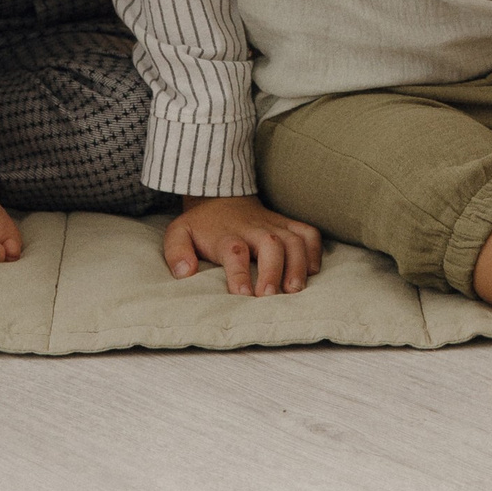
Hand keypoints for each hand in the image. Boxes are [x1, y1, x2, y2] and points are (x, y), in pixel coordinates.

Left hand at [161, 196, 323, 296]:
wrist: (221, 195)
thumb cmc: (202, 224)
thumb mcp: (179, 233)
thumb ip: (177, 253)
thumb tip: (185, 273)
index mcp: (226, 234)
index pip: (234, 251)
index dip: (239, 272)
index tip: (243, 294)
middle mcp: (253, 228)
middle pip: (270, 244)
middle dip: (273, 270)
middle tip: (270, 295)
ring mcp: (273, 225)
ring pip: (293, 239)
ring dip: (298, 264)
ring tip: (295, 290)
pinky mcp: (287, 224)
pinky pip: (308, 232)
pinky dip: (315, 249)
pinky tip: (313, 271)